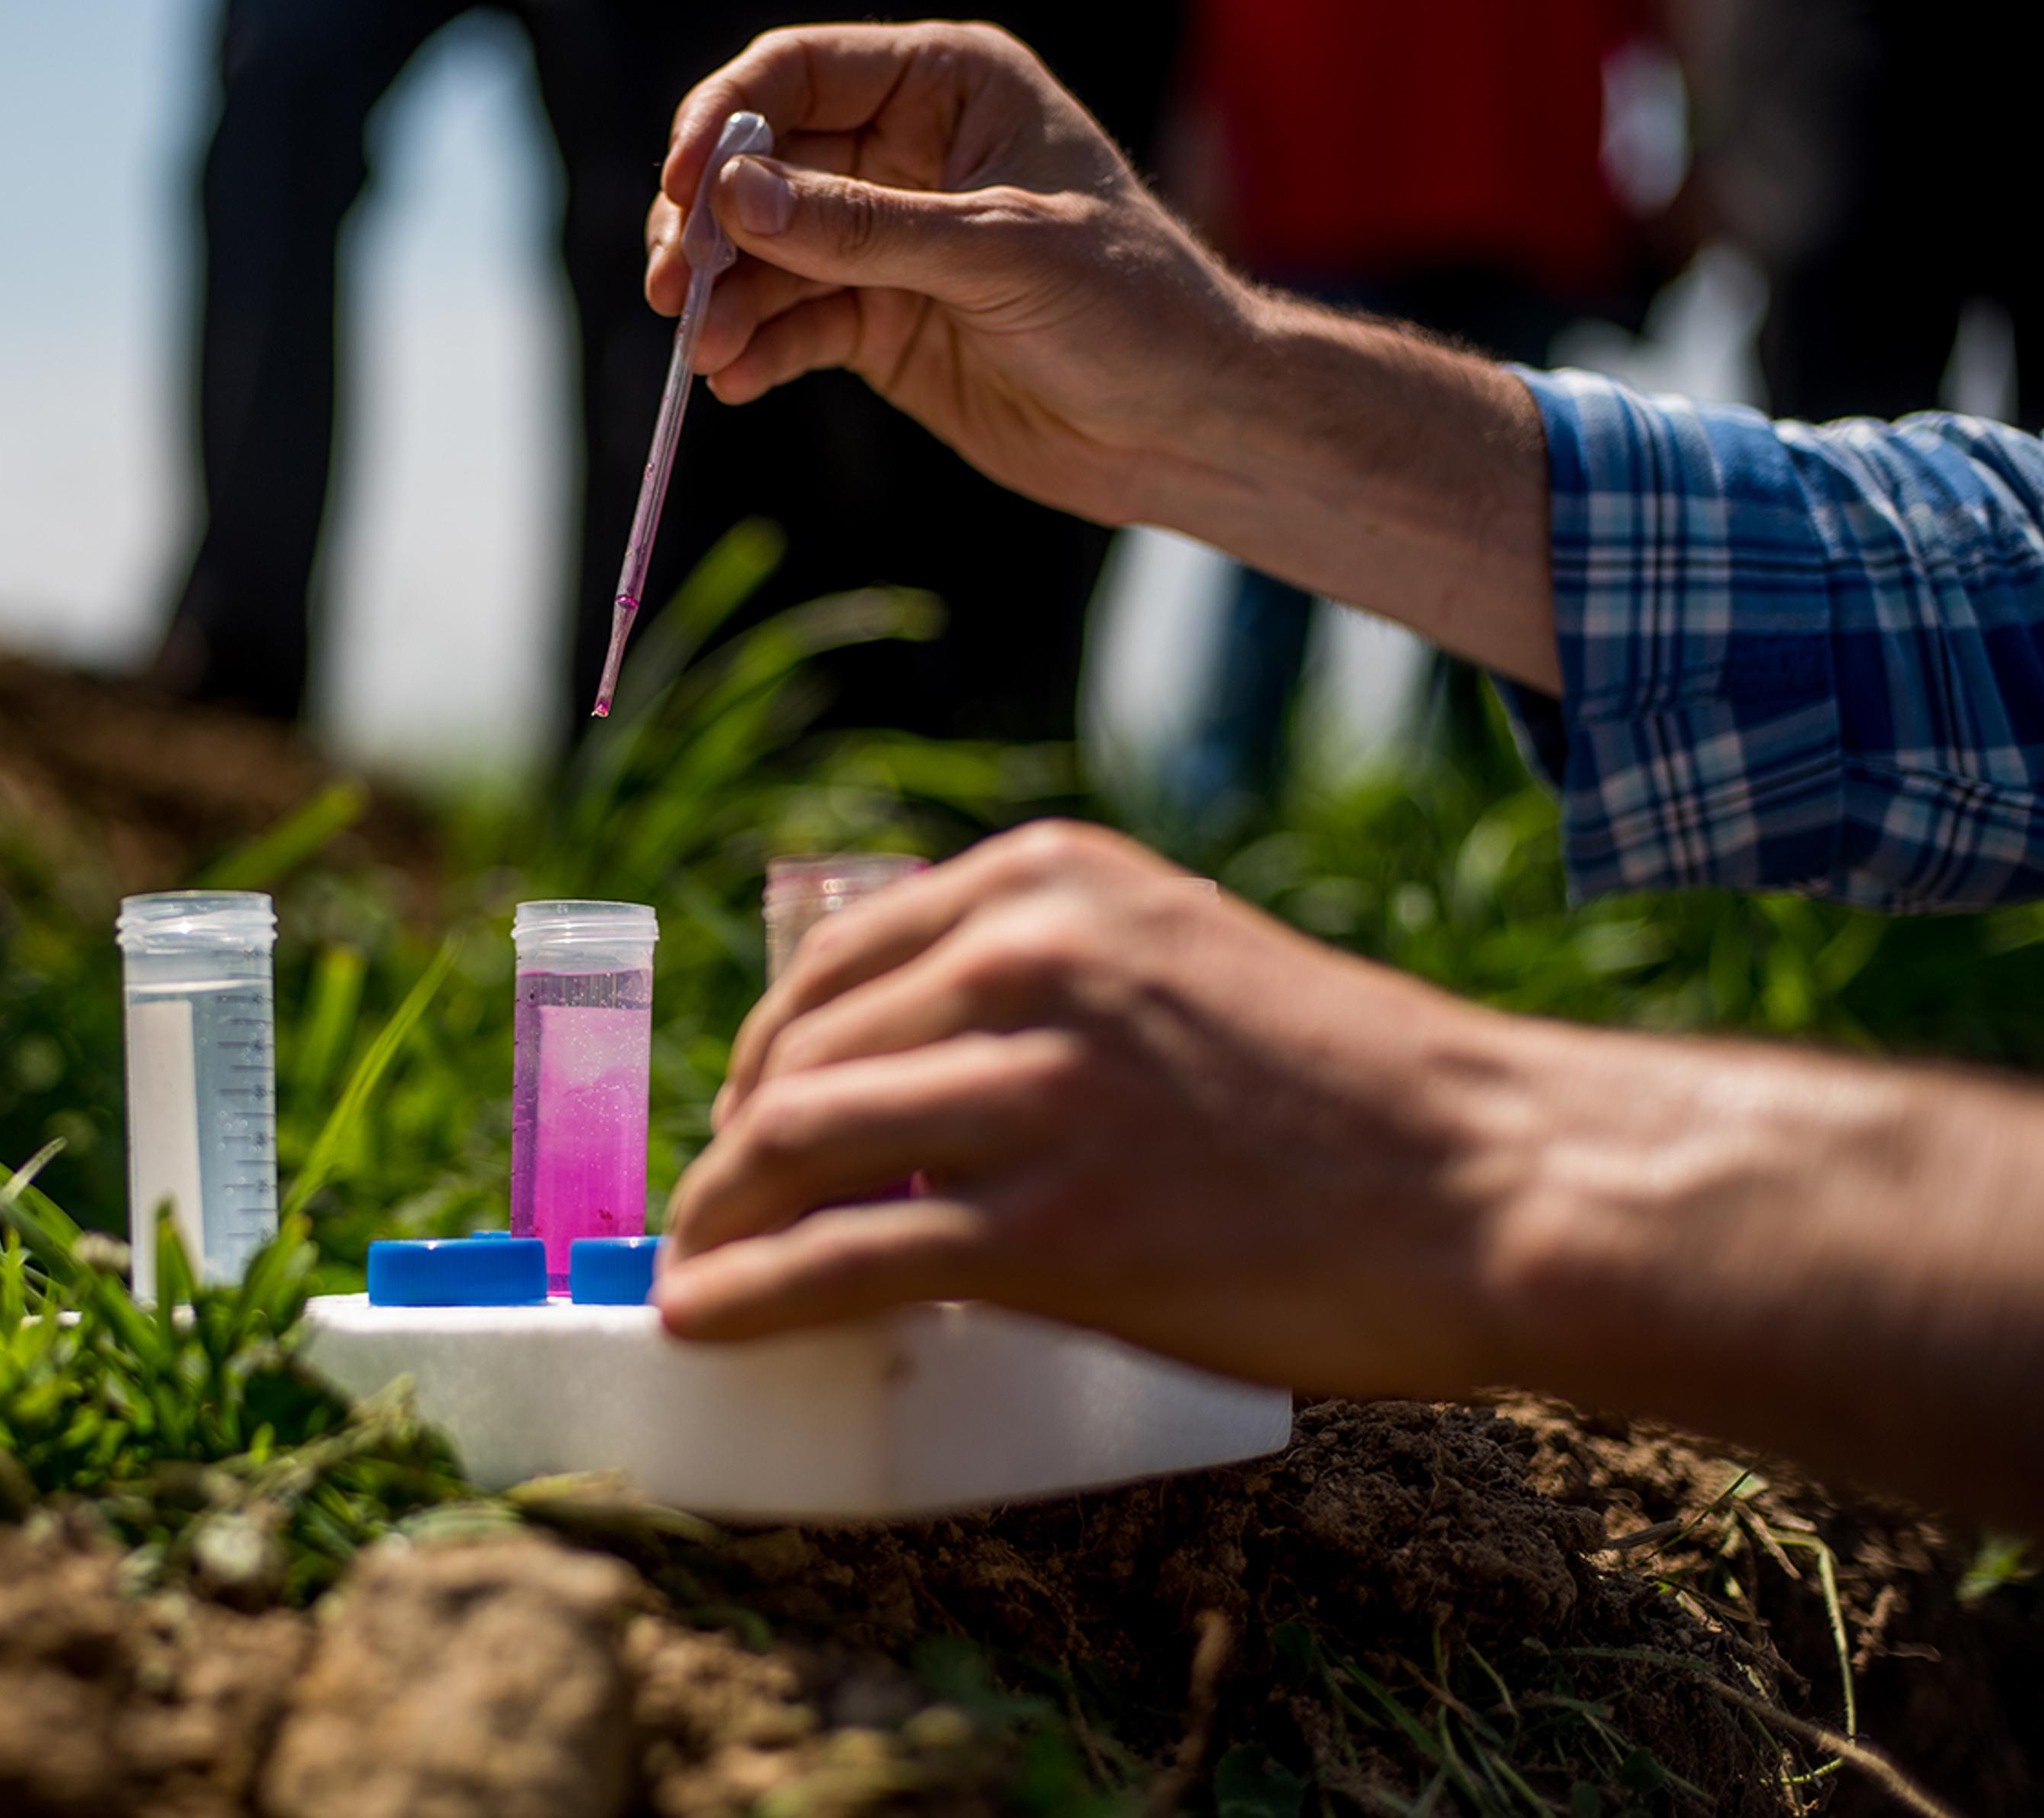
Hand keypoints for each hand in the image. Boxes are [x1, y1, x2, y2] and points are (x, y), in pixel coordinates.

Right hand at [644, 23, 1251, 527]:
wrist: (1185, 425)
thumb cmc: (1129, 309)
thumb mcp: (997, 255)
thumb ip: (861, 230)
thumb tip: (731, 196)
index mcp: (946, 87)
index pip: (798, 75)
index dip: (722, 124)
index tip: (679, 190)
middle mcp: (905, 153)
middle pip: (761, 168)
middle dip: (707, 226)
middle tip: (673, 289)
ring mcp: (887, 242)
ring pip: (765, 254)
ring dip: (725, 299)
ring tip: (705, 353)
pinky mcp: (880, 323)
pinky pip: (793, 325)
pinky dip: (758, 351)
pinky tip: (734, 383)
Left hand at [659, 821, 1533, 1400]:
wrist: (1501, 1183)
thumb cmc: (1355, 1096)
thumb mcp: (1181, 961)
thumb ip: (1053, 980)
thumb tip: (920, 1065)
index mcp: (1051, 880)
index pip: (835, 964)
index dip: (765, 1055)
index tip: (748, 1120)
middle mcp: (1029, 956)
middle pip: (799, 1056)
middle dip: (733, 1146)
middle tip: (720, 1217)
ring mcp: (1039, 1090)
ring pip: (794, 1147)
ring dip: (720, 1222)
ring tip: (703, 1273)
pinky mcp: (1054, 1222)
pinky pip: (844, 1256)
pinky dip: (751, 1294)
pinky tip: (706, 1323)